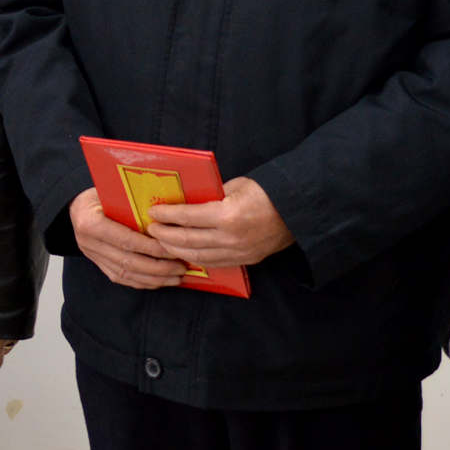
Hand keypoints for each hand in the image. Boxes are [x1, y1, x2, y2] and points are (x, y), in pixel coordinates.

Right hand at [70, 188, 193, 289]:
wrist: (78, 208)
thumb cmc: (100, 195)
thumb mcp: (112, 192)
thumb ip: (132, 203)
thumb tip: (167, 212)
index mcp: (90, 223)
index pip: (126, 240)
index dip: (151, 247)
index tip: (172, 248)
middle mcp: (88, 243)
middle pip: (128, 261)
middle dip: (158, 267)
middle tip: (181, 266)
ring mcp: (93, 256)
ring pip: (127, 274)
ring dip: (155, 278)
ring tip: (176, 277)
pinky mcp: (98, 265)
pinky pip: (123, 278)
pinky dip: (143, 282)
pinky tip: (161, 281)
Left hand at [147, 175, 293, 268]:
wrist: (298, 212)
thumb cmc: (266, 193)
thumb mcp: (235, 186)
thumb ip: (211, 195)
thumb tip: (188, 201)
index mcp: (228, 216)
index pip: (188, 218)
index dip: (168, 215)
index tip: (154, 212)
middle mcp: (231, 238)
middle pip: (188, 240)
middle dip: (166, 235)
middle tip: (152, 229)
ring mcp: (238, 252)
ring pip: (198, 256)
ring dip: (177, 250)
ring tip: (163, 242)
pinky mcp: (245, 260)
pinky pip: (214, 262)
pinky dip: (196, 258)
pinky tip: (184, 253)